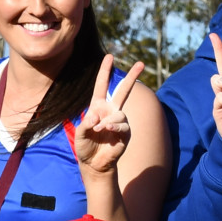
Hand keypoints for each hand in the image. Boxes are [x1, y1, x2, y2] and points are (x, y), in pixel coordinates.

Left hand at [72, 53, 145, 174]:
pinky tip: (107, 130)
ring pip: (119, 113)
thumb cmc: (85, 147)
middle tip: (141, 63)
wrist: (94, 164)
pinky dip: (114, 127)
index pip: (102, 86)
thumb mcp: (80, 134)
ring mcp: (119, 121)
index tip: (110, 56)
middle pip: (123, 91)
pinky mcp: (125, 132)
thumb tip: (96, 115)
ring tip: (98, 130)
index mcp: (98, 107)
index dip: (105, 71)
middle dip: (132, 77)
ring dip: (107, 121)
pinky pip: (123, 125)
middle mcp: (110, 111)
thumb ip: (86, 124)